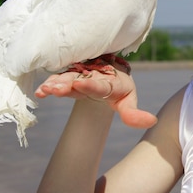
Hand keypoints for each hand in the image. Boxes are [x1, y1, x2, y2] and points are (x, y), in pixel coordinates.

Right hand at [35, 66, 156, 128]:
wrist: (110, 71)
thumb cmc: (119, 89)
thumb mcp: (128, 101)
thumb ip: (134, 113)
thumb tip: (152, 121)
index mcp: (110, 82)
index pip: (100, 84)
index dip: (90, 84)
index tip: (80, 83)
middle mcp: (93, 76)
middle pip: (79, 80)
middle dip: (67, 84)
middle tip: (56, 88)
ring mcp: (80, 75)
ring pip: (67, 78)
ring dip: (56, 84)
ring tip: (45, 89)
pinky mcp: (70, 77)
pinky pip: (59, 80)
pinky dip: (50, 85)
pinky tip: (40, 92)